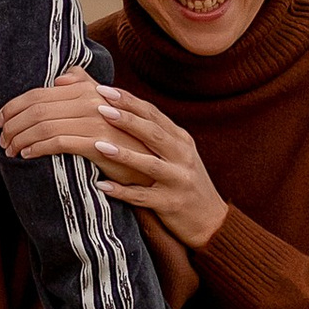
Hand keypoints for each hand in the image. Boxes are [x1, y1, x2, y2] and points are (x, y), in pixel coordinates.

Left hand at [0, 75, 227, 249]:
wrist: (210, 218)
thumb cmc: (184, 181)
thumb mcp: (177, 153)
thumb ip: (154, 134)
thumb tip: (120, 110)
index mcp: (181, 140)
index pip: (153, 114)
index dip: (129, 101)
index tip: (104, 89)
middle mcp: (182, 157)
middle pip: (153, 133)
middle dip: (126, 119)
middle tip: (100, 107)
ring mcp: (178, 181)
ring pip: (150, 164)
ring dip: (124, 154)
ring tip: (98, 144)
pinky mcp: (171, 204)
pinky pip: (143, 197)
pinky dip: (123, 192)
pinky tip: (102, 186)